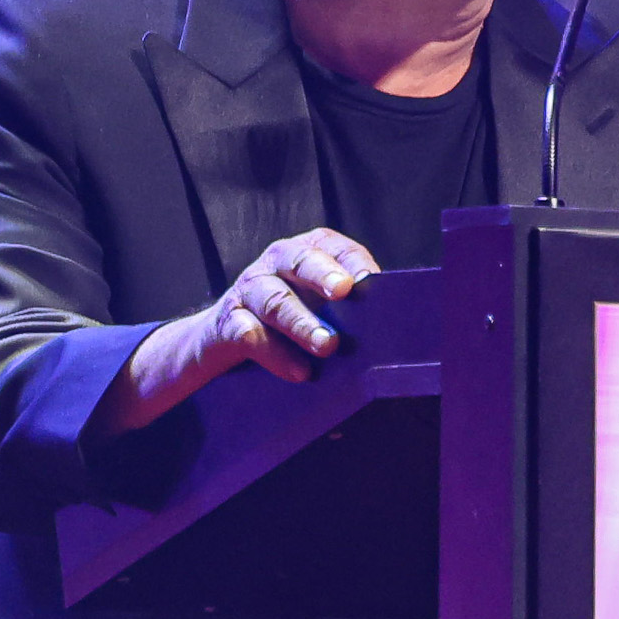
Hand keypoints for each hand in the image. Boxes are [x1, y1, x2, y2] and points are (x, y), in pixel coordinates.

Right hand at [95, 228, 380, 431]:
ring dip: (303, 324)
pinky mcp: (228, 323)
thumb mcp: (317, 302)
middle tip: (346, 292)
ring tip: (329, 347)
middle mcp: (274, 262)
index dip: (351, 261)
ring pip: (275, 301)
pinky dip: (275, 354)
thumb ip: (349, 305)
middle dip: (322, 275)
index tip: (370, 281)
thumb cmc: (289, 317)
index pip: (331, 246)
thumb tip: (396, 321)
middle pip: (299, 262)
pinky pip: (249, 335)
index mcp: (303, 251)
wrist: (222, 336)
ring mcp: (248, 290)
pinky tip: (299, 372)